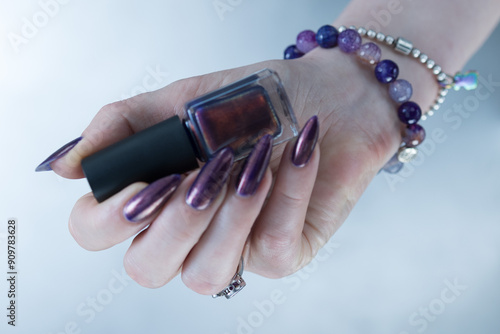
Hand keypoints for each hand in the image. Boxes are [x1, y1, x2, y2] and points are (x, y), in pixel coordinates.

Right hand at [43, 49, 405, 293]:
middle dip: (175, 220)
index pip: (98, 234)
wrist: (327, 96)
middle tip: (204, 168)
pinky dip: (286, 192)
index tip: (146, 175)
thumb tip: (62, 167)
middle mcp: (189, 234)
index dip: (109, 218)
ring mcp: (236, 249)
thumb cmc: (252, 99)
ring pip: (207, 275)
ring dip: (230, 214)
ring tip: (254, 158)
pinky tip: (297, 152)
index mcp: (155, 198)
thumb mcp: (180, 101)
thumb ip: (122, 129)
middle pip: (148, 269)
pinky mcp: (284, 253)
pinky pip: (273, 247)